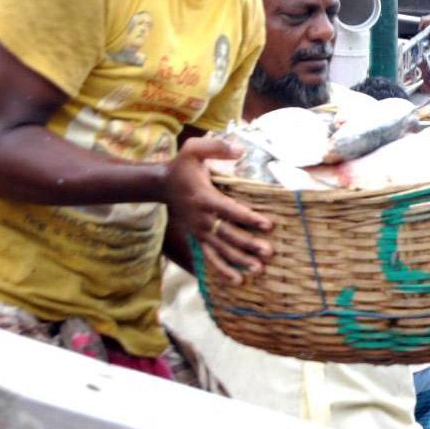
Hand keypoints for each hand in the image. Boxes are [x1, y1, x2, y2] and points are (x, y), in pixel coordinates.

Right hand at [163, 137, 271, 283]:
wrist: (161, 185)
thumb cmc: (182, 165)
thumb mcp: (194, 148)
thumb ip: (216, 148)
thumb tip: (240, 149)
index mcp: (204, 197)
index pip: (229, 210)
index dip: (248, 217)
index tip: (268, 225)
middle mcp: (202, 218)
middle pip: (228, 234)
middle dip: (248, 244)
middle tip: (268, 252)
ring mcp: (199, 231)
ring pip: (221, 250)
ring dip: (239, 260)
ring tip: (258, 270)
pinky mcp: (197, 238)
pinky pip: (210, 257)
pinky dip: (223, 270)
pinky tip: (238, 281)